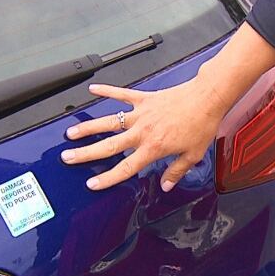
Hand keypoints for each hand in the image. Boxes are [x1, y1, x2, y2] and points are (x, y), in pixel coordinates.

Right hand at [60, 23, 274, 190]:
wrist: (207, 98)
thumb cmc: (201, 125)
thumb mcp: (193, 155)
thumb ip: (176, 171)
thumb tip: (165, 185)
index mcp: (153, 148)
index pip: (125, 168)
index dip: (108, 178)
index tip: (92, 184)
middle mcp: (142, 131)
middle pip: (108, 146)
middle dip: (86, 154)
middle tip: (67, 158)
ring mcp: (140, 113)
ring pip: (108, 122)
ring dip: (88, 127)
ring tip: (71, 133)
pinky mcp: (144, 98)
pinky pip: (121, 94)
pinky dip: (106, 91)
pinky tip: (92, 89)